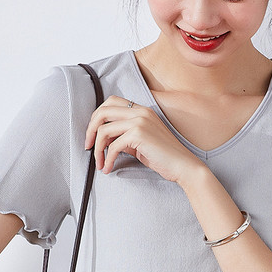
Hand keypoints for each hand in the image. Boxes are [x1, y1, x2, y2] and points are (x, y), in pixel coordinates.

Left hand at [84, 96, 204, 184]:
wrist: (183, 166)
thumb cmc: (163, 157)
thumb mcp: (140, 142)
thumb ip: (124, 136)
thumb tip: (103, 139)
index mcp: (141, 109)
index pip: (110, 102)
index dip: (96, 118)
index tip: (92, 136)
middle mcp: (140, 111)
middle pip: (102, 111)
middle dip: (90, 130)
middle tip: (87, 147)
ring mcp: (139, 121)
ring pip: (104, 130)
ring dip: (97, 149)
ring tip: (100, 163)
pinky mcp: (139, 135)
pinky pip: (113, 146)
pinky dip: (107, 159)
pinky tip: (108, 168)